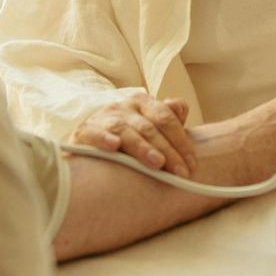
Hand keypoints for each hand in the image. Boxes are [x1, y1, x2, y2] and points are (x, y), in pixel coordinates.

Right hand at [74, 95, 195, 174]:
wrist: (87, 145)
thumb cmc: (127, 138)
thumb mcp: (149, 127)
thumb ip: (167, 118)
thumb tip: (181, 109)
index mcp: (143, 103)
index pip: (166, 118)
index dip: (181, 141)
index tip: (191, 165)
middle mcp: (124, 106)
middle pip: (149, 127)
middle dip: (168, 151)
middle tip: (180, 172)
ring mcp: (104, 117)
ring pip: (125, 130)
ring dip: (142, 147)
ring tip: (157, 163)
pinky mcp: (84, 131)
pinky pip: (93, 133)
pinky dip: (103, 138)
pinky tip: (114, 146)